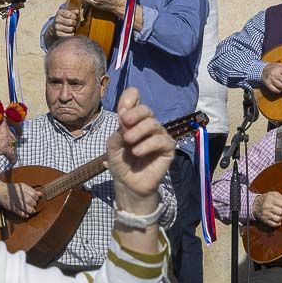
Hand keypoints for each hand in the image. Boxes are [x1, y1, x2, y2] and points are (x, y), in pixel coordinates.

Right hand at [0, 114, 16, 163]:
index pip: (7, 119)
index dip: (10, 123)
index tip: (12, 125)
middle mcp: (3, 126)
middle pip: (12, 130)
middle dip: (14, 135)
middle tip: (16, 137)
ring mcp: (5, 136)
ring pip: (13, 142)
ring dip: (13, 146)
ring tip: (13, 150)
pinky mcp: (5, 147)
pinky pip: (11, 153)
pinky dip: (12, 158)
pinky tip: (12, 161)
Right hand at [0, 182, 40, 216]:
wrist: (1, 192)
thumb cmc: (14, 189)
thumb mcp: (22, 187)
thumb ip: (32, 191)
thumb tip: (41, 194)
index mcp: (22, 188)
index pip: (33, 194)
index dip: (36, 198)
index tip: (36, 200)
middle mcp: (18, 194)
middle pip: (29, 200)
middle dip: (34, 204)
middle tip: (34, 205)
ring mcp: (14, 200)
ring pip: (24, 206)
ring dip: (30, 210)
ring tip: (32, 211)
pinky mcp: (11, 206)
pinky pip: (18, 211)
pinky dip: (23, 214)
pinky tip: (27, 215)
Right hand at [53, 7, 80, 37]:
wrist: (55, 26)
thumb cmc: (64, 18)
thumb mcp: (67, 13)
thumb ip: (73, 12)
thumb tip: (78, 11)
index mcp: (60, 12)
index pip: (69, 14)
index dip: (74, 16)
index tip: (75, 17)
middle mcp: (57, 19)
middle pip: (71, 22)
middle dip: (75, 23)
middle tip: (74, 23)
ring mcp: (57, 27)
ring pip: (70, 29)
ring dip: (73, 29)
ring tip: (72, 28)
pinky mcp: (58, 34)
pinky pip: (69, 35)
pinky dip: (71, 34)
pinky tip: (70, 32)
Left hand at [107, 87, 173, 212]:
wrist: (128, 184)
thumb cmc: (121, 163)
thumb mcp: (113, 145)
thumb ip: (119, 130)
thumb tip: (124, 116)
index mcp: (134, 121)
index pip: (136, 99)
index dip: (130, 98)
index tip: (122, 109)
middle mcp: (148, 125)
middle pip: (146, 109)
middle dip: (134, 114)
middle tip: (123, 123)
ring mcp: (159, 136)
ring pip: (153, 124)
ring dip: (138, 131)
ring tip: (128, 142)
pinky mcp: (168, 149)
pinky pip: (161, 140)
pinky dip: (148, 144)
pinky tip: (137, 152)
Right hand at [254, 192, 281, 227]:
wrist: (255, 205)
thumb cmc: (265, 199)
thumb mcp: (272, 194)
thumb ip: (281, 197)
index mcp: (270, 199)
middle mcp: (267, 207)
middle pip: (281, 212)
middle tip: (281, 209)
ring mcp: (266, 214)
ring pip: (278, 219)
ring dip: (281, 217)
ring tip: (279, 214)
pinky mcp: (265, 220)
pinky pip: (274, 224)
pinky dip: (278, 223)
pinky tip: (278, 220)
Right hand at [261, 62, 281, 93]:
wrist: (263, 70)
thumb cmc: (273, 68)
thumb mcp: (280, 65)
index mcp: (279, 68)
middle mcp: (274, 74)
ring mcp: (271, 80)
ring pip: (281, 86)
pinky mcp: (268, 84)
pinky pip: (275, 90)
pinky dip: (279, 91)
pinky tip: (281, 89)